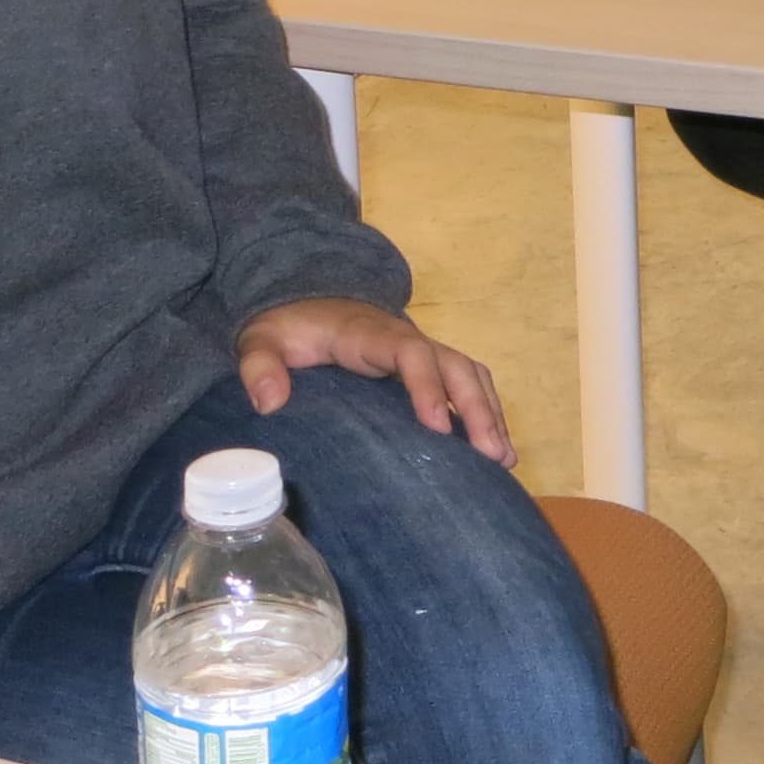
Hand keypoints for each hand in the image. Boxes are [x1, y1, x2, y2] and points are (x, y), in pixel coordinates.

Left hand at [236, 299, 514, 464]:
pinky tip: (494, 452)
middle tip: (490, 454)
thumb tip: (270, 403)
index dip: (427, 387)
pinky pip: (468, 386)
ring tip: (504, 460)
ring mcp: (423, 354)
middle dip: (477, 408)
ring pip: (471, 376)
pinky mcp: (428, 370)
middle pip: (456, 366)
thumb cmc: (288, 329)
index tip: (438, 428)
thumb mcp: (260, 340)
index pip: (410, 354)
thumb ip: (259, 365)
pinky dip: (486, 413)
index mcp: (371, 334)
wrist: (307, 303)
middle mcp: (407, 341)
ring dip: (490, 414)